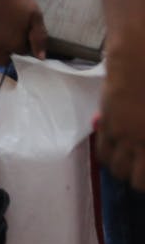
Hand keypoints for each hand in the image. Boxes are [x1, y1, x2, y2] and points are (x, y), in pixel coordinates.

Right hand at [97, 43, 144, 190]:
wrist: (137, 62)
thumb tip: (143, 149)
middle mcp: (142, 143)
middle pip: (137, 180)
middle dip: (138, 181)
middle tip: (141, 173)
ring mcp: (124, 135)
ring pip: (117, 168)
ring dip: (122, 170)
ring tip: (127, 164)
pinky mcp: (108, 124)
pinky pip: (103, 150)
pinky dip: (107, 156)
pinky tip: (114, 151)